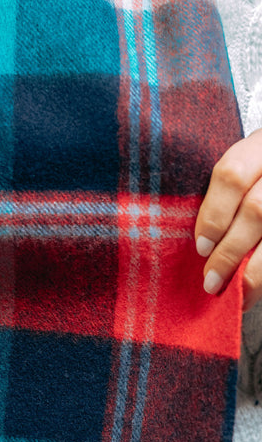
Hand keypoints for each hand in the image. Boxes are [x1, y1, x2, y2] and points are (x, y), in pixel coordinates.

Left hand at [194, 129, 261, 312]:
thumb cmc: (250, 179)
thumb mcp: (236, 171)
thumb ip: (216, 196)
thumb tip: (186, 245)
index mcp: (256, 148)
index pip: (231, 175)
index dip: (213, 214)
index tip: (201, 248)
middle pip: (257, 210)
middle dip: (230, 250)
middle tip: (211, 280)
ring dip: (254, 270)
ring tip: (235, 293)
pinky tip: (251, 292)